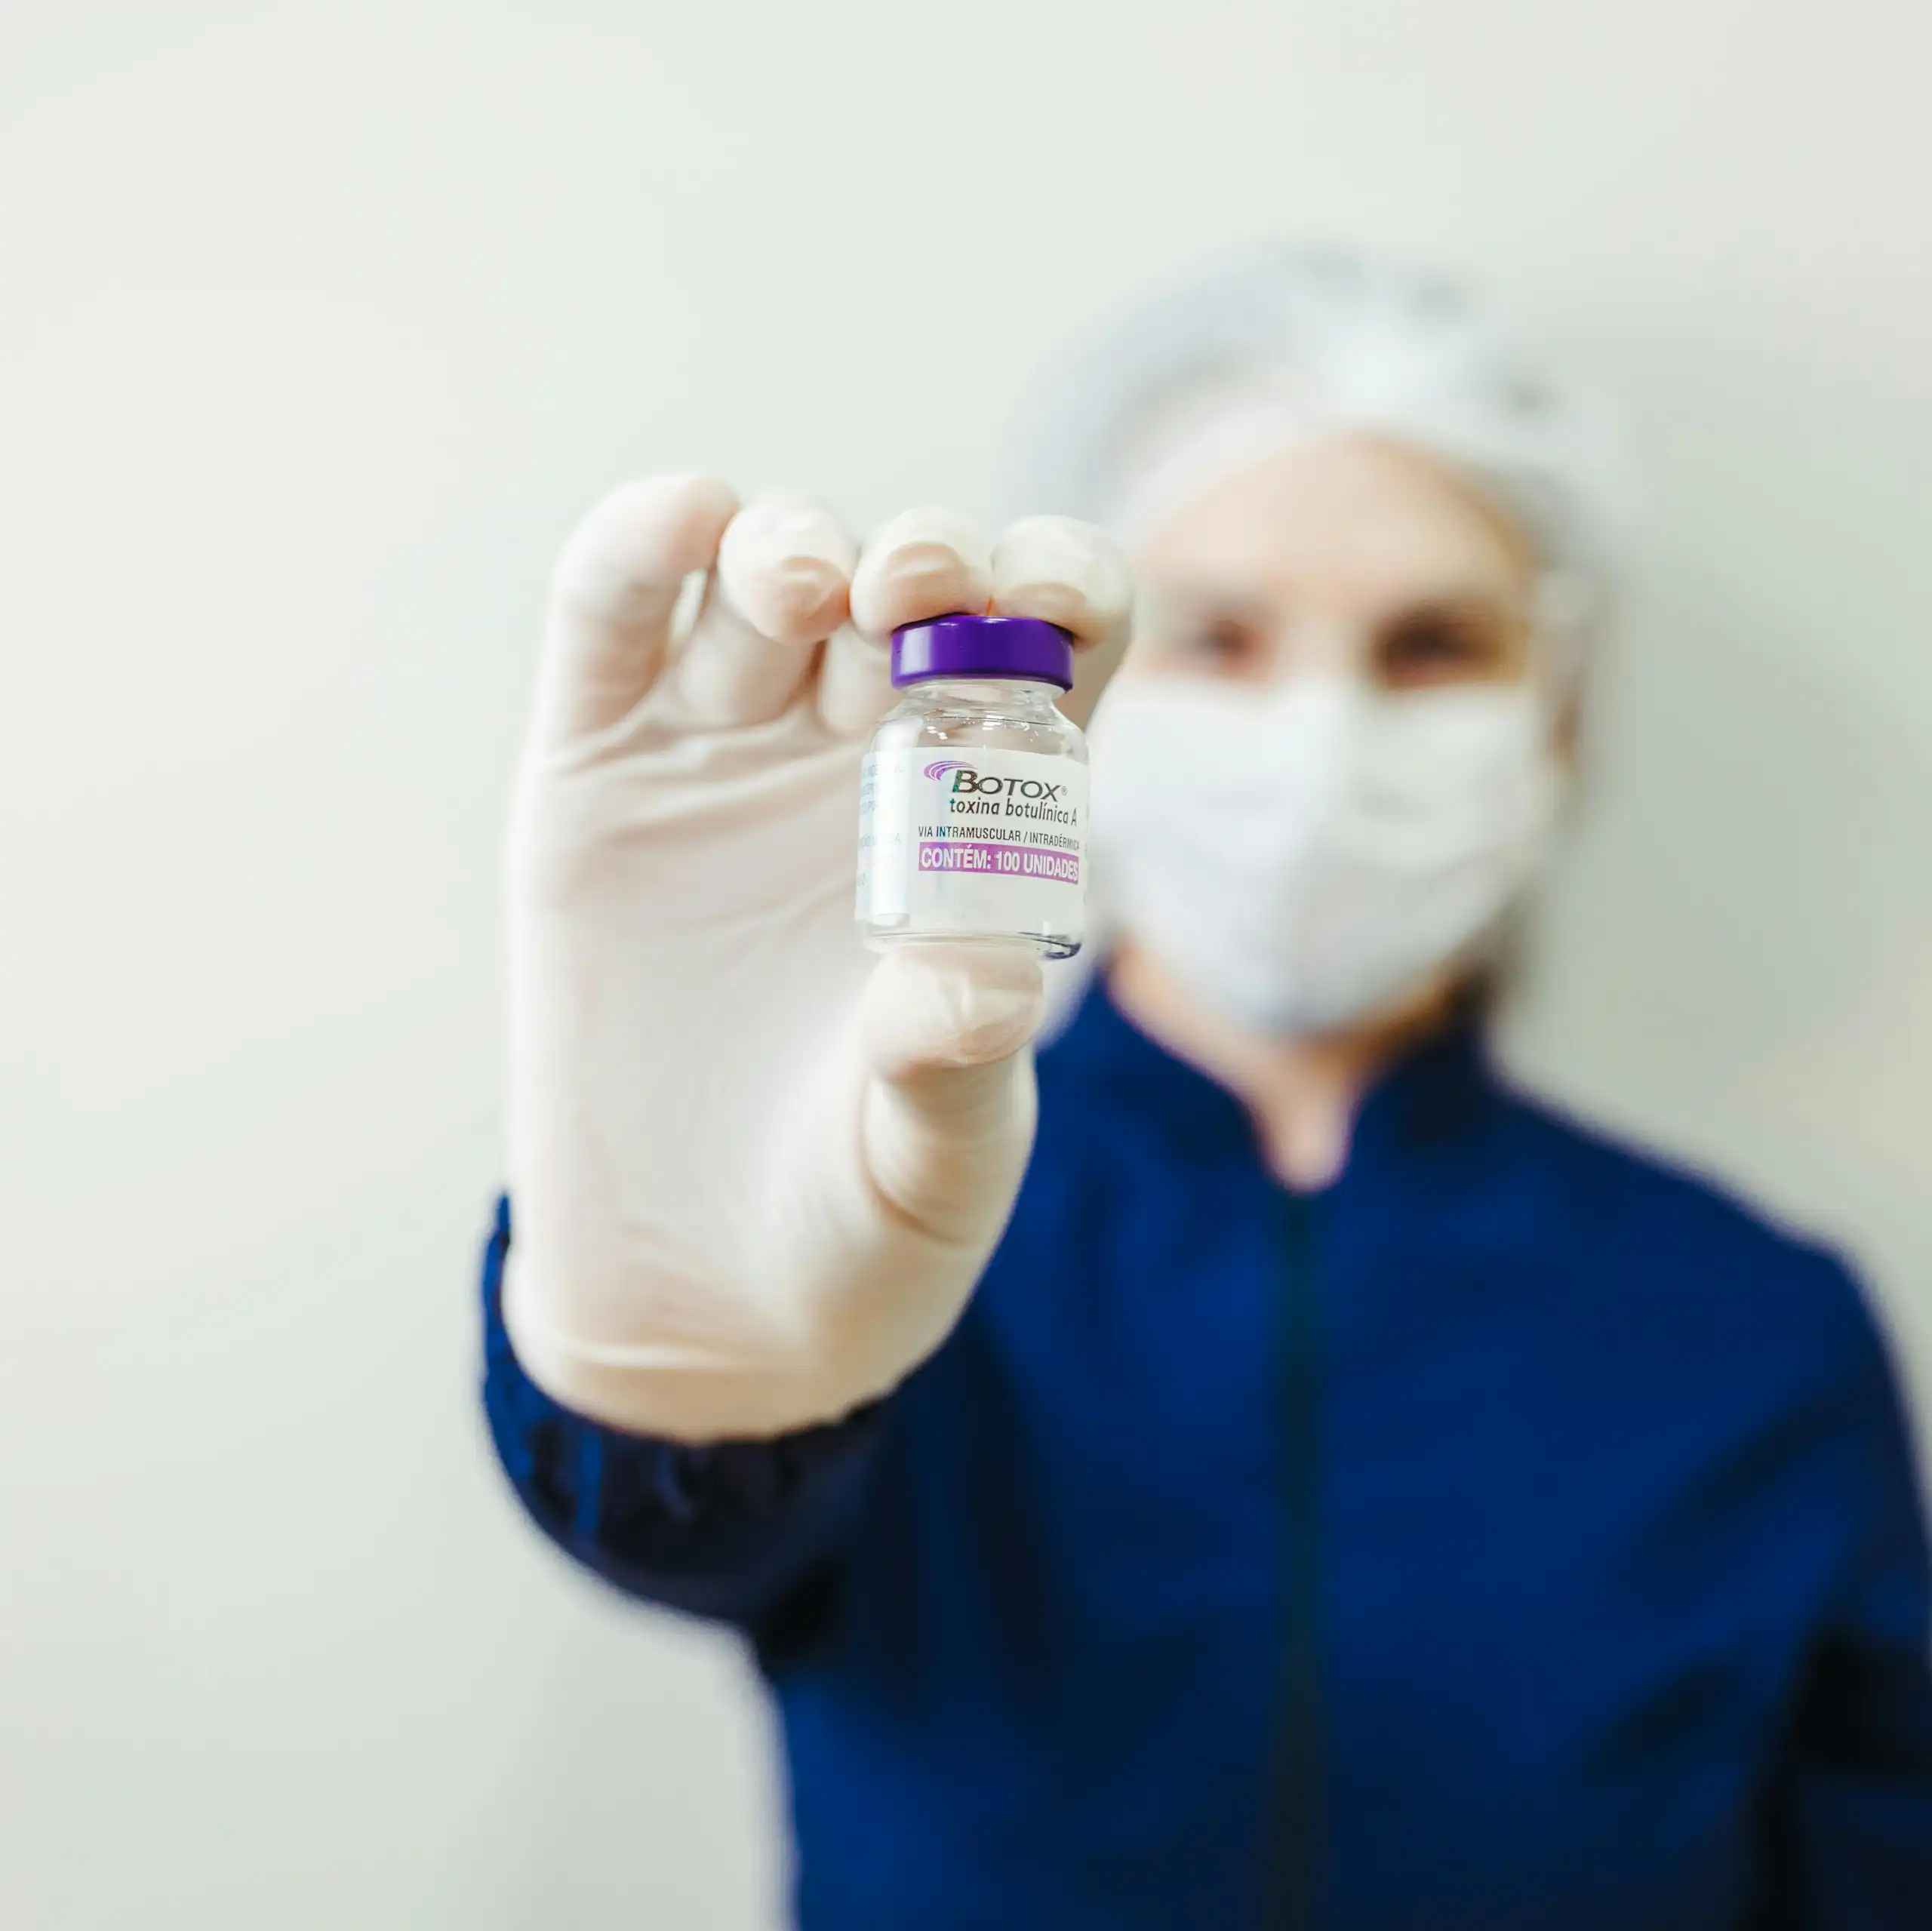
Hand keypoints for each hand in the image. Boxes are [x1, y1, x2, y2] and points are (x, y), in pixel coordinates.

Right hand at [504, 476, 1129, 1439]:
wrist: (702, 1296)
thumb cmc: (857, 1219)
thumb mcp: (931, 1159)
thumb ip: (955, 1065)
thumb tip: (985, 974)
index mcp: (983, 822)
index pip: (1049, 646)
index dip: (1060, 588)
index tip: (1051, 609)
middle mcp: (861, 763)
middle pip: (911, 586)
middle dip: (925, 557)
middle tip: (913, 595)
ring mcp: (722, 756)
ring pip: (761, 575)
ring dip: (790, 543)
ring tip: (800, 589)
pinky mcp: (595, 778)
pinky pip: (610, 621)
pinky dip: (639, 548)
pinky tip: (681, 528)